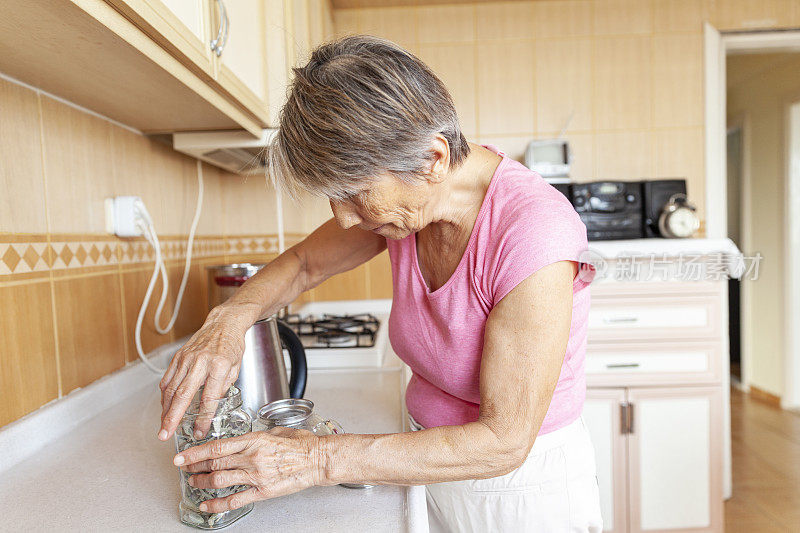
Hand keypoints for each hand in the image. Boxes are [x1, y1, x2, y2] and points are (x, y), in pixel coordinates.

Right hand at [158, 311, 245, 440]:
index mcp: (220, 365)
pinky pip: (168, 378)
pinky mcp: (178, 356)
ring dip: (165, 410)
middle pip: (183, 394)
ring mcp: (187, 358)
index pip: (209, 397)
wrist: (223, 324)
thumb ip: (223, 388)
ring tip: (164, 425)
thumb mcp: (236, 368)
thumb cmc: (232, 345)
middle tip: (166, 434)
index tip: (200, 431)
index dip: (203, 417)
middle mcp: (201, 361)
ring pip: (172, 388)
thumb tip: (212, 407)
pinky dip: (164, 395)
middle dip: (173, 417)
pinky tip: (165, 406)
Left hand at [173, 428, 324, 511]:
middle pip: (215, 463)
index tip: (182, 455)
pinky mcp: (263, 491)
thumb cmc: (302, 444)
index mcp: (254, 440)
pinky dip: (217, 504)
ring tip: (194, 483)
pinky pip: (235, 500)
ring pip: (220, 480)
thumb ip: (259, 435)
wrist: (317, 459)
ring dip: (203, 482)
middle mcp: (252, 457)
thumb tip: (249, 439)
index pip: (217, 447)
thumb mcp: (278, 431)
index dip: (195, 452)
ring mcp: (256, 476)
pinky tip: (207, 505)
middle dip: (195, 467)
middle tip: (185, 468)